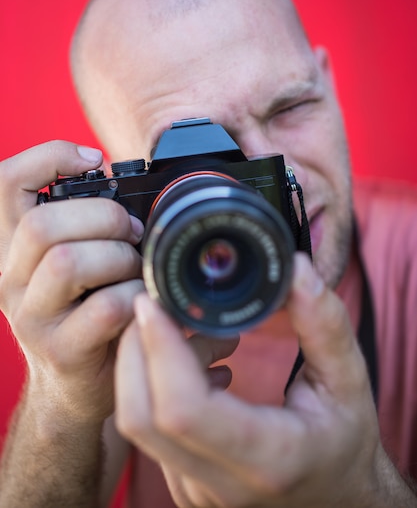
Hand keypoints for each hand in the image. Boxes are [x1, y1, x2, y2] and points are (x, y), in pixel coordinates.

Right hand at [0, 141, 143, 421]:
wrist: (75, 386)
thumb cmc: (83, 311)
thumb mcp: (72, 263)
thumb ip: (82, 224)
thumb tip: (125, 179)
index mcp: (12, 248)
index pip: (5, 184)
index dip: (47, 158)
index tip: (93, 160)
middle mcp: (10, 279)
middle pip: (41, 224)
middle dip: (102, 216)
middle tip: (131, 231)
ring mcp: (32, 318)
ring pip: (66, 262)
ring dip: (117, 257)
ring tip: (135, 266)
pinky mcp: (62, 350)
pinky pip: (104, 307)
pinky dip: (134, 296)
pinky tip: (142, 299)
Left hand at [115, 253, 386, 507]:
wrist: (339, 501)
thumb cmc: (345, 444)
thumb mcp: (349, 381)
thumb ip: (324, 323)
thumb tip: (295, 268)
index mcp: (268, 458)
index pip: (184, 409)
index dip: (158, 349)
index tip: (152, 302)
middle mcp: (222, 485)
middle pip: (140, 415)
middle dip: (137, 348)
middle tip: (160, 304)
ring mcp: (195, 492)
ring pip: (137, 421)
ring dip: (149, 363)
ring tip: (202, 337)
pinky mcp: (181, 484)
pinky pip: (148, 428)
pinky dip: (156, 383)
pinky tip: (199, 364)